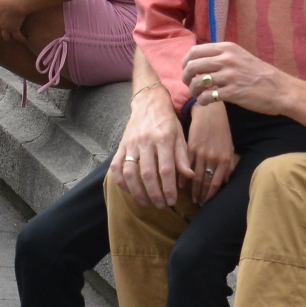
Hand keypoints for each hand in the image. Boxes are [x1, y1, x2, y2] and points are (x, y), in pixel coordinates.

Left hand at [0, 0, 35, 44]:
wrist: (16, 1)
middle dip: (0, 31)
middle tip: (4, 32)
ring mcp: (5, 27)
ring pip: (5, 36)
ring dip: (8, 37)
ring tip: (12, 38)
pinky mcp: (14, 30)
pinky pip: (18, 37)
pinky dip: (22, 38)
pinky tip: (25, 39)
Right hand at [113, 93, 193, 207]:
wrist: (149, 101)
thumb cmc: (167, 120)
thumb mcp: (180, 135)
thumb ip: (183, 157)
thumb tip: (189, 177)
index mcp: (163, 139)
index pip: (165, 169)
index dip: (168, 187)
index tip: (172, 201)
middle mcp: (145, 142)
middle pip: (147, 174)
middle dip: (154, 194)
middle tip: (160, 205)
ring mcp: (131, 144)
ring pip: (130, 172)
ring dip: (137, 191)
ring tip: (145, 202)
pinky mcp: (121, 145)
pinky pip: (116, 166)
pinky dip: (121, 181)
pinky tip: (129, 190)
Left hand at [183, 41, 289, 115]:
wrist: (280, 89)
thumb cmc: (260, 74)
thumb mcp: (241, 56)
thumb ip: (223, 55)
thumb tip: (201, 60)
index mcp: (227, 48)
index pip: (195, 50)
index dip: (186, 62)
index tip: (187, 70)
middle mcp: (226, 59)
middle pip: (192, 66)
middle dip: (185, 77)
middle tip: (188, 84)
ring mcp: (229, 76)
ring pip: (196, 82)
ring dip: (193, 90)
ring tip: (198, 95)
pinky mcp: (232, 92)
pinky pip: (206, 96)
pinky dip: (202, 101)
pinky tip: (206, 102)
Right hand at [186, 97, 237, 197]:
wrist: (210, 112)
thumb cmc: (221, 129)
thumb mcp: (229, 146)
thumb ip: (228, 164)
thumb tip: (226, 181)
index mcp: (225, 159)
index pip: (217, 183)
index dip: (211, 194)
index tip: (206, 202)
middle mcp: (213, 158)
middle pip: (206, 182)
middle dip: (201, 195)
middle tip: (197, 204)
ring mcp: (201, 153)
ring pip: (196, 176)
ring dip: (193, 189)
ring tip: (191, 198)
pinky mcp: (191, 147)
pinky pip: (186, 166)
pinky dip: (183, 176)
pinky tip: (180, 184)